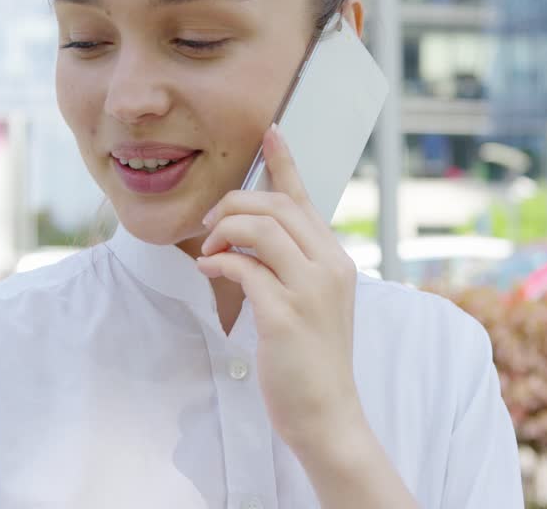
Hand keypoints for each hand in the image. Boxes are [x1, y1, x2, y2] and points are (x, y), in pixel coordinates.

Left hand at [197, 124, 361, 455]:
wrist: (328, 415)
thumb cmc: (312, 361)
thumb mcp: (312, 303)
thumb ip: (292, 266)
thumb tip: (251, 237)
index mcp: (337, 260)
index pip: (307, 199)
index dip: (286, 163)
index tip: (270, 131)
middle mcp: (330, 267)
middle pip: (277, 206)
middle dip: (235, 204)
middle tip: (210, 225)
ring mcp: (310, 290)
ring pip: (261, 228)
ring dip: (224, 231)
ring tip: (209, 251)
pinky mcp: (285, 315)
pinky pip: (244, 267)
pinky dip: (221, 262)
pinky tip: (211, 270)